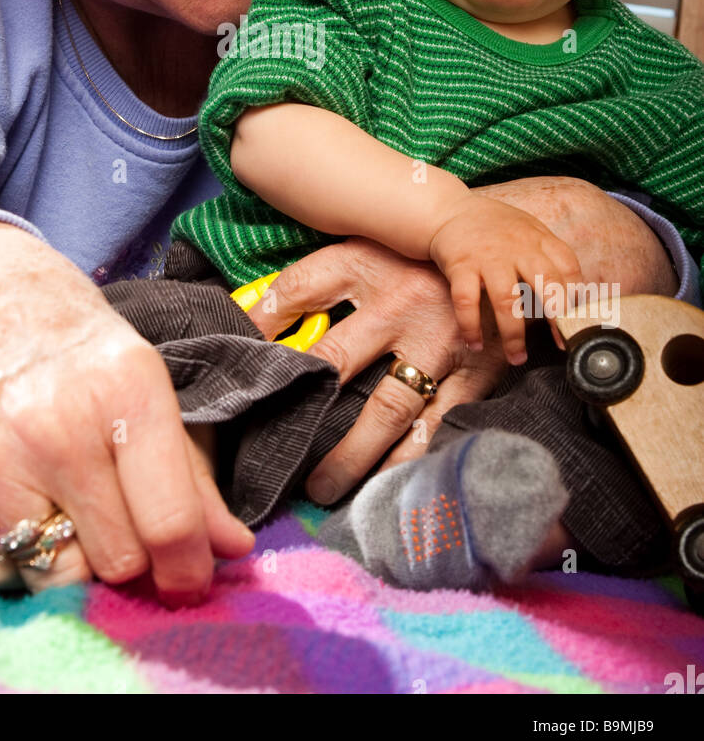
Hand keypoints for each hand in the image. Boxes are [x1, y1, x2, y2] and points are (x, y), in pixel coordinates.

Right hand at [0, 224, 253, 601]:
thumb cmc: (75, 345)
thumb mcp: (146, 383)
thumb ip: (191, 472)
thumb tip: (231, 548)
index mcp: (125, 390)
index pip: (169, 522)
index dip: (189, 568)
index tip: (188, 578)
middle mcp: (55, 425)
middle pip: (118, 559)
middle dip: (130, 553)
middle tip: (119, 521)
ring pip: (57, 576)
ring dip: (72, 558)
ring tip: (67, 510)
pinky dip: (14, 560)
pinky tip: (20, 511)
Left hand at [246, 235, 509, 504]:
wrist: (506, 256)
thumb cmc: (419, 259)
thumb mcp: (367, 250)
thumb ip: (314, 283)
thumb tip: (252, 321)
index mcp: (367, 264)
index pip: (298, 289)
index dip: (261, 321)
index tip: (234, 358)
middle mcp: (399, 304)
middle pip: (336, 361)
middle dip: (301, 407)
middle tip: (270, 451)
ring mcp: (439, 343)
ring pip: (387, 410)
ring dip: (354, 455)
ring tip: (324, 490)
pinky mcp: (473, 374)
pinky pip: (437, 427)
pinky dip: (411, 460)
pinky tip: (389, 489)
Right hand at [428, 197, 583, 363]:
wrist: (448, 210)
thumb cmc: (494, 227)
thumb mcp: (529, 232)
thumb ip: (550, 259)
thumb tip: (576, 298)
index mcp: (539, 240)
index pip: (569, 269)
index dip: (579, 299)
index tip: (579, 325)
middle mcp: (517, 247)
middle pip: (546, 283)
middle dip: (556, 318)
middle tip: (560, 344)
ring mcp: (488, 257)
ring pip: (507, 300)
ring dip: (513, 334)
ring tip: (516, 357)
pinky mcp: (460, 265)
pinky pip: (466, 301)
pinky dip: (470, 326)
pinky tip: (475, 344)